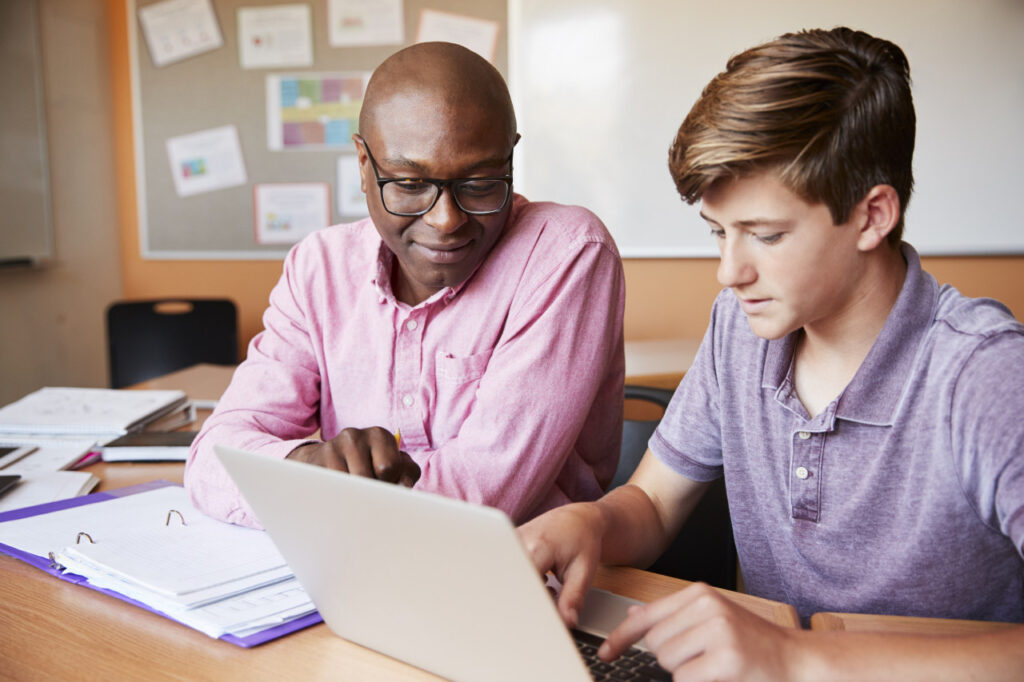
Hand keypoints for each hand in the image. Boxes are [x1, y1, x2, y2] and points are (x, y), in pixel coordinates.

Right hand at [287, 427, 419, 486]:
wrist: (327, 459)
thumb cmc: (369, 465)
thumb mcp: (393, 465)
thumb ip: (407, 474)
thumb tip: (404, 486)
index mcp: (379, 435)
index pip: (390, 467)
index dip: (391, 484)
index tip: (386, 485)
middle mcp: (354, 435)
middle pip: (367, 478)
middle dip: (371, 494)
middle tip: (370, 497)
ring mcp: (332, 447)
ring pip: (347, 485)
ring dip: (353, 497)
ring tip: (354, 495)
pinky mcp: (314, 462)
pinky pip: (329, 488)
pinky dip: (336, 498)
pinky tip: (340, 496)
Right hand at [517, 502, 605, 627]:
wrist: (578, 520)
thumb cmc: (582, 540)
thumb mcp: (583, 572)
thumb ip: (573, 598)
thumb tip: (567, 622)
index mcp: (537, 548)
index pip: (524, 586)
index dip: (531, 605)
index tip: (542, 616)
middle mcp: (518, 543)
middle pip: (512, 583)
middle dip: (528, 599)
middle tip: (550, 595)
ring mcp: (510, 543)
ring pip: (508, 578)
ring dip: (525, 589)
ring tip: (548, 582)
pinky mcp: (507, 546)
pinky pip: (509, 571)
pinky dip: (523, 581)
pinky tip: (540, 578)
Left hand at [600, 582, 799, 680]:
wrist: (794, 659)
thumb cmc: (750, 641)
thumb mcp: (710, 618)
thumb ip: (671, 617)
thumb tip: (632, 616)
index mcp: (700, 593)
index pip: (647, 615)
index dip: (621, 637)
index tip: (606, 652)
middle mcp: (708, 606)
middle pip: (655, 642)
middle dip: (670, 658)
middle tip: (701, 658)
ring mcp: (718, 630)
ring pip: (668, 661)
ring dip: (684, 671)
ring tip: (712, 665)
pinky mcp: (727, 658)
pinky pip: (685, 677)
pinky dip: (697, 681)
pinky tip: (719, 675)